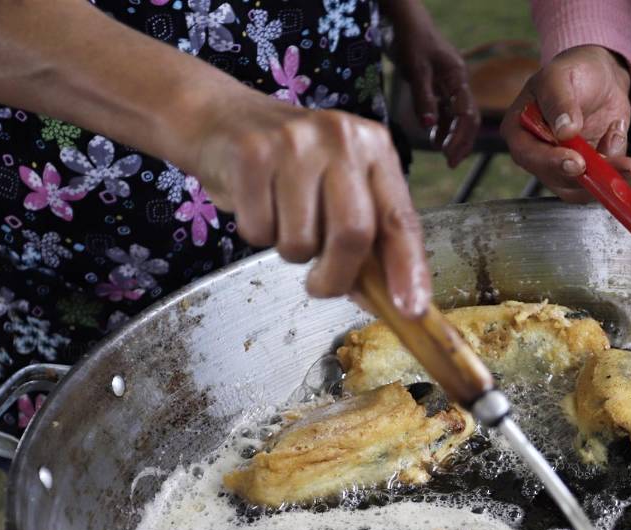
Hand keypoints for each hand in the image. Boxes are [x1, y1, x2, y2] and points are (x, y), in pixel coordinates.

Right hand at [193, 95, 429, 316]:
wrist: (220, 118)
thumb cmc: (290, 165)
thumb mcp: (339, 187)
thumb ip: (368, 238)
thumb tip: (386, 299)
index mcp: (375, 149)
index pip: (400, 219)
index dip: (409, 269)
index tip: (411, 310)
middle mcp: (342, 139)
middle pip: (353, 234)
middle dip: (337, 277)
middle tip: (321, 286)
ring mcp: (296, 142)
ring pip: (301, 241)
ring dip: (291, 252)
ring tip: (282, 220)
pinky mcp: (252, 153)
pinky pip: (260, 230)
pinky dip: (257, 234)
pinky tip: (256, 203)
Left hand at [385, 0, 477, 167]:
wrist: (403, 18)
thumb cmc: (410, 38)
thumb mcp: (416, 68)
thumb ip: (424, 98)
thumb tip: (430, 127)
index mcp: (458, 77)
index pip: (467, 114)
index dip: (461, 138)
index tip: (449, 157)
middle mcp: (457, 82)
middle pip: (468, 118)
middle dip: (461, 141)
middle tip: (450, 163)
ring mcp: (448, 84)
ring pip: (456, 116)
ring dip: (451, 136)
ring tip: (443, 154)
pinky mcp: (437, 84)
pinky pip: (445, 110)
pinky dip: (441, 125)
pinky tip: (434, 138)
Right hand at [501, 45, 630, 201]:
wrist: (601, 76)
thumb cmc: (572, 70)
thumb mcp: (560, 77)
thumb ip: (559, 102)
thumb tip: (564, 131)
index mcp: (519, 130)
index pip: (527, 155)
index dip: (551, 163)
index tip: (576, 162)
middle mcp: (538, 153)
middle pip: (556, 178)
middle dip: (587, 174)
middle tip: (611, 164)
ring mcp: (563, 165)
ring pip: (581, 187)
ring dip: (607, 173)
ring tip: (619, 140)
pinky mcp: (587, 170)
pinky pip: (602, 180)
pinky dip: (616, 163)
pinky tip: (616, 131)